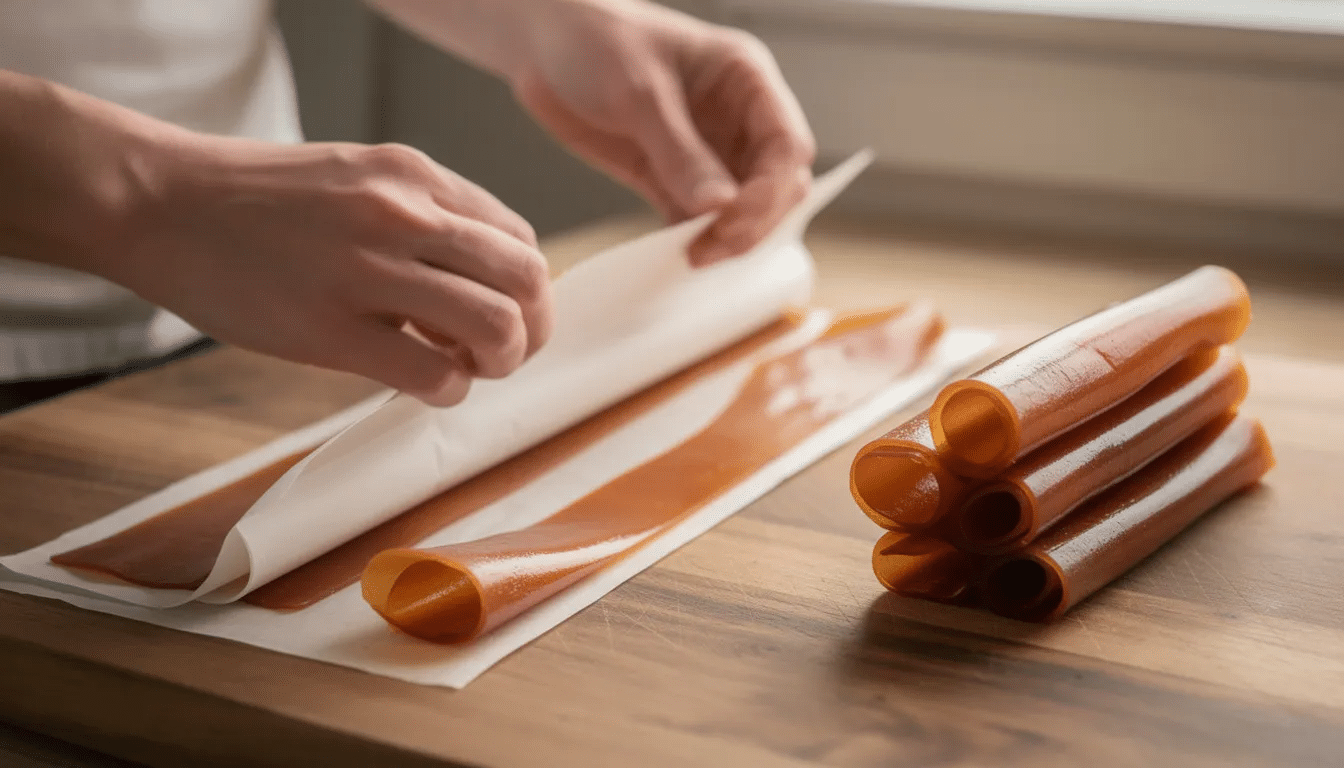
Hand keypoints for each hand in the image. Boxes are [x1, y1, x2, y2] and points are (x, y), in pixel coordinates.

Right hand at [109, 137, 552, 405]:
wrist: (162, 202)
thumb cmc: (259, 200)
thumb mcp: (358, 178)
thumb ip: (422, 217)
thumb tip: (479, 279)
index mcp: (416, 177)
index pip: (519, 240)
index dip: (526, 291)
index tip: (500, 315)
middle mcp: (405, 214)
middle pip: (526, 281)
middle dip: (531, 331)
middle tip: (500, 355)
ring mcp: (369, 270)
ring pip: (495, 326)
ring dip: (498, 363)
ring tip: (462, 369)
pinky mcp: (330, 328)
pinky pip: (432, 375)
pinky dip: (447, 391)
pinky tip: (422, 385)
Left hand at [511, 0, 815, 264]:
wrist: (542, 44)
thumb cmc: (595, 40)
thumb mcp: (639, 92)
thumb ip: (680, 151)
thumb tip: (719, 207)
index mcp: (746, 81)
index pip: (787, 146)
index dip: (771, 190)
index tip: (731, 220)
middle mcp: (737, 119)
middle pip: (775, 186)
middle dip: (752, 222)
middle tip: (710, 248)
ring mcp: (708, 152)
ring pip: (742, 210)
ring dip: (726, 239)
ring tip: (694, 257)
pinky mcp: (673, 179)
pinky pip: (697, 221)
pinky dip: (693, 241)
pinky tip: (676, 258)